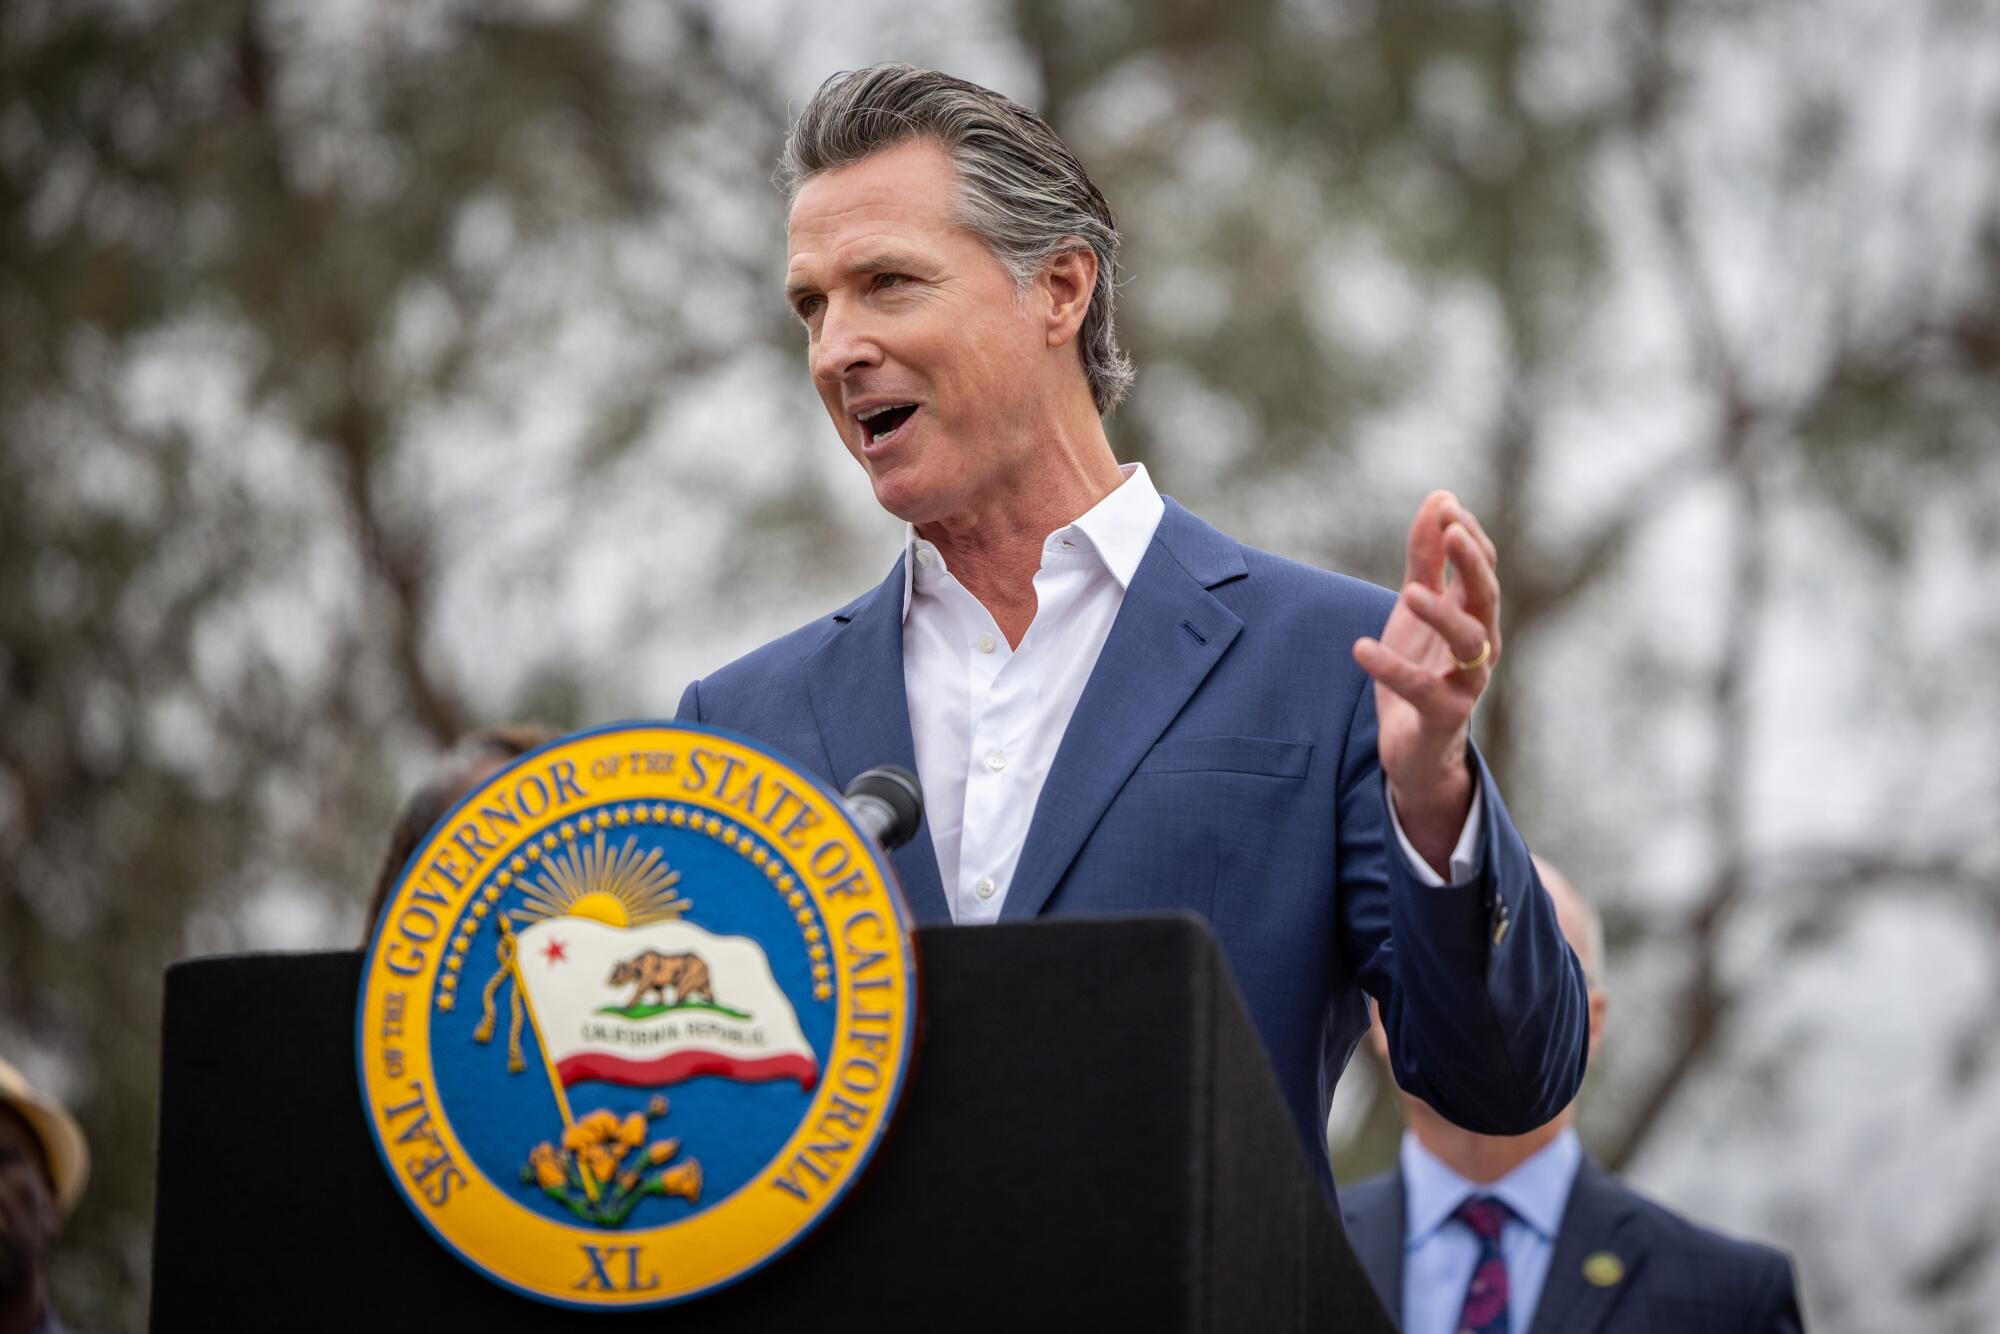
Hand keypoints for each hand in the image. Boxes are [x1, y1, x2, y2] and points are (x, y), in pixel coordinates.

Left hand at [1352, 490, 1500, 874]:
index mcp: (1476, 615)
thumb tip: (1440, 498)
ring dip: (1442, 614)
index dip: (1468, 536)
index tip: (1446, 505)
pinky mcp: (1444, 715)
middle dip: (1472, 562)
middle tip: (1451, 530)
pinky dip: (1391, 668)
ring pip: (1468, 642)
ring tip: (1410, 593)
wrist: (1417, 747)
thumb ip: (1426, 559)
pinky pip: (1421, 689)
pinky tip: (1361, 648)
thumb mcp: (1417, 607)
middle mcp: (1482, 645)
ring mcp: (1468, 682)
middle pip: (1487, 597)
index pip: (1483, 567)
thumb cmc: (1422, 666)